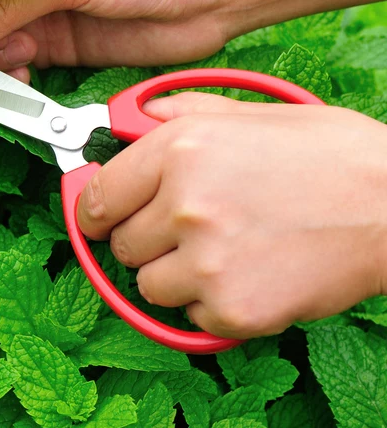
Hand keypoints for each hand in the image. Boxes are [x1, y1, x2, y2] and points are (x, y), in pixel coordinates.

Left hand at [77, 92, 386, 338]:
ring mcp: (207, 262)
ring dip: (174, 275)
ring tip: (224, 251)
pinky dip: (213, 302)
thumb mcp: (250, 113)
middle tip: (185, 230)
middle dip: (144, 239)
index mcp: (179, 150)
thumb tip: (130, 118)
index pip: (96, 196)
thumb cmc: (332, 155)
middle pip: (120, 244)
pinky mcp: (234, 308)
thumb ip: (180, 113)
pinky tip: (251, 274)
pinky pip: (191, 314)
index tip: (100, 216)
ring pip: (148, 284)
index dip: (95, 209)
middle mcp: (184, 206)